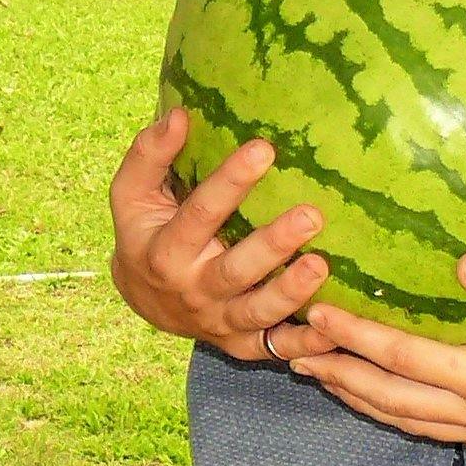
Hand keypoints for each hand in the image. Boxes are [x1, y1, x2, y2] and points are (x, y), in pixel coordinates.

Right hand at [108, 108, 331, 362]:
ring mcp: (218, 321)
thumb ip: (150, 155)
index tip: (263, 149)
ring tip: (321, 264)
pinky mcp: (240, 343)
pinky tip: (332, 330)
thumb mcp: (133, 195)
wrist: (144, 299)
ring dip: (291, 293)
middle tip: (311, 215)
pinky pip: (274, 349)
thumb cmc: (147, 231)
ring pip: (257, 312)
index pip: (198, 215)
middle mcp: (192, 290)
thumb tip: (180, 115)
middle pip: (234, 271)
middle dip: (272, 245)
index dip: (228, 183)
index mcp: (165, 251)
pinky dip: (304, 345)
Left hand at [287, 258, 465, 451]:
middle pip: (389, 399)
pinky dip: (391, 413)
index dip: (355, 337)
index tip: (316, 313)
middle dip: (337, 374)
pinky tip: (373, 396)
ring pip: (405, 421)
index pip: (404, 359)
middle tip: (290, 350)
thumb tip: (462, 262)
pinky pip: (430, 429)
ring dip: (355, 398)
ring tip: (315, 372)